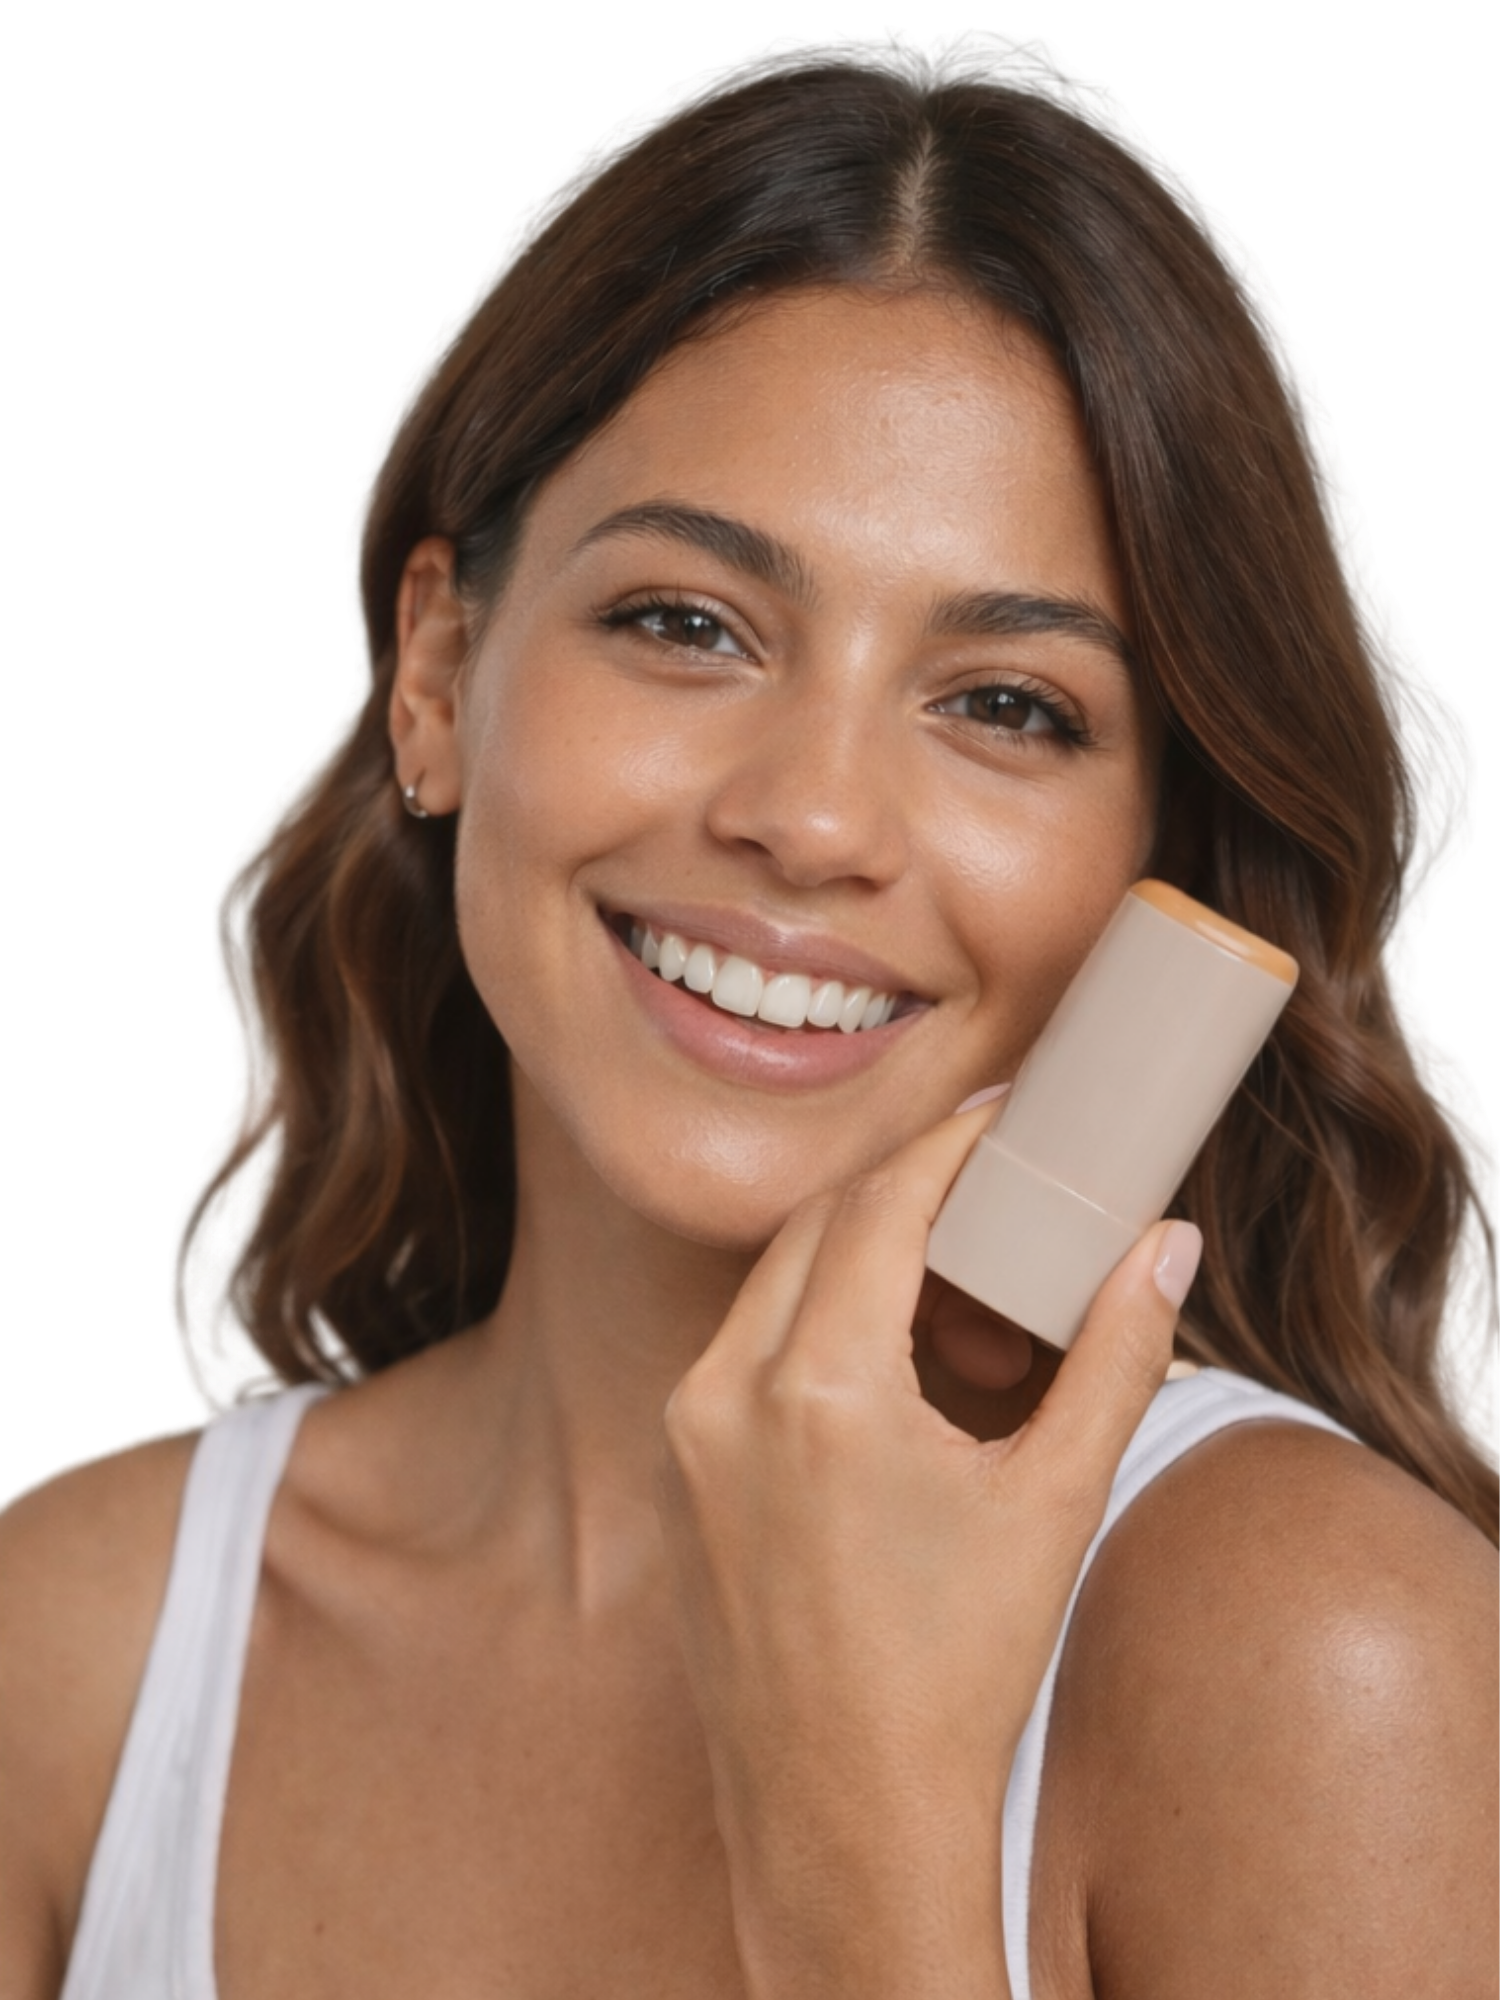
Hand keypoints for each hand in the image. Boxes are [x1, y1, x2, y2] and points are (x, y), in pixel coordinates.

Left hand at [652, 1097, 1201, 1987]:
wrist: (845, 1819)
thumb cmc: (956, 1675)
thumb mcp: (1054, 1502)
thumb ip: (1114, 1353)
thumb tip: (1166, 1245)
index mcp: (815, 1391)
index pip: (880, 1205)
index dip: (946, 1148)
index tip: (999, 1122)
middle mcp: (722, 1396)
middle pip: (818, 1229)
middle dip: (910, 1203)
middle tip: (998, 1212)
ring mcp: (682, 1437)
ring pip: (772, 1287)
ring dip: (863, 1270)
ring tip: (967, 1331)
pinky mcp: (672, 1475)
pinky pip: (740, 1353)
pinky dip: (814, 1332)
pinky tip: (896, 1387)